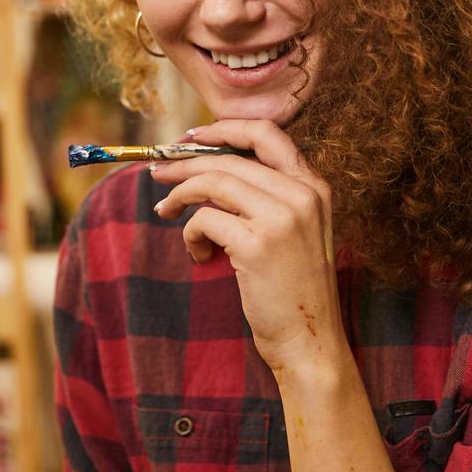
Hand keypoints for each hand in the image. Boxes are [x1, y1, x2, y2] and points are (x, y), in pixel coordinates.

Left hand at [148, 119, 346, 376]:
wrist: (310, 342)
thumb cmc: (293, 290)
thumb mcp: (293, 233)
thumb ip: (267, 199)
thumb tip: (209, 171)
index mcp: (314, 187)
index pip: (268, 133)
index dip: (224, 129)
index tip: (191, 138)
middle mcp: (303, 195)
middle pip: (230, 158)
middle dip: (185, 162)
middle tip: (157, 172)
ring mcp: (282, 217)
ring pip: (213, 181)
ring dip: (180, 194)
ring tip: (165, 210)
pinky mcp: (257, 243)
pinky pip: (205, 219)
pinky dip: (191, 233)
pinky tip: (199, 254)